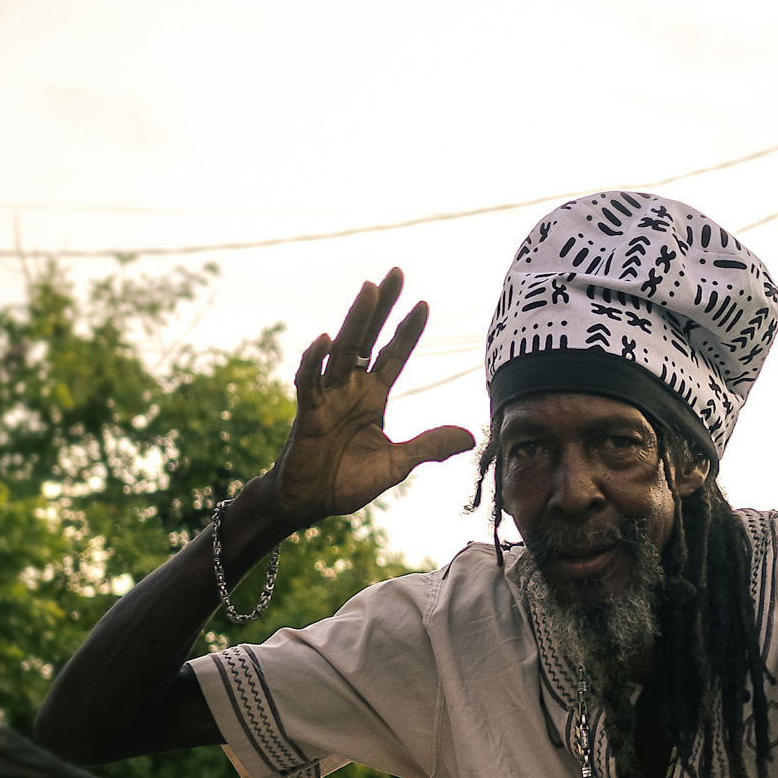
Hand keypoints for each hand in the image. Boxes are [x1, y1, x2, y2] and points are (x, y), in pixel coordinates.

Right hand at [272, 271, 475, 527]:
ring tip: (368, 290)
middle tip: (394, 273)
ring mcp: (327, 398)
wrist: (310, 504)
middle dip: (381, 307)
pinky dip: (314, 362)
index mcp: (372, 396)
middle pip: (368, 339)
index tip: (423, 303)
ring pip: (342, 350)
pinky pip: (309, 383)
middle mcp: (350, 389)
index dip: (407, 331)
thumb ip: (429, 446)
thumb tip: (471, 437)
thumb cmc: (347, 481)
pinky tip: (324, 340)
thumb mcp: (398, 463)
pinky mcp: (307, 413)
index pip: (394, 355)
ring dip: (356, 320)